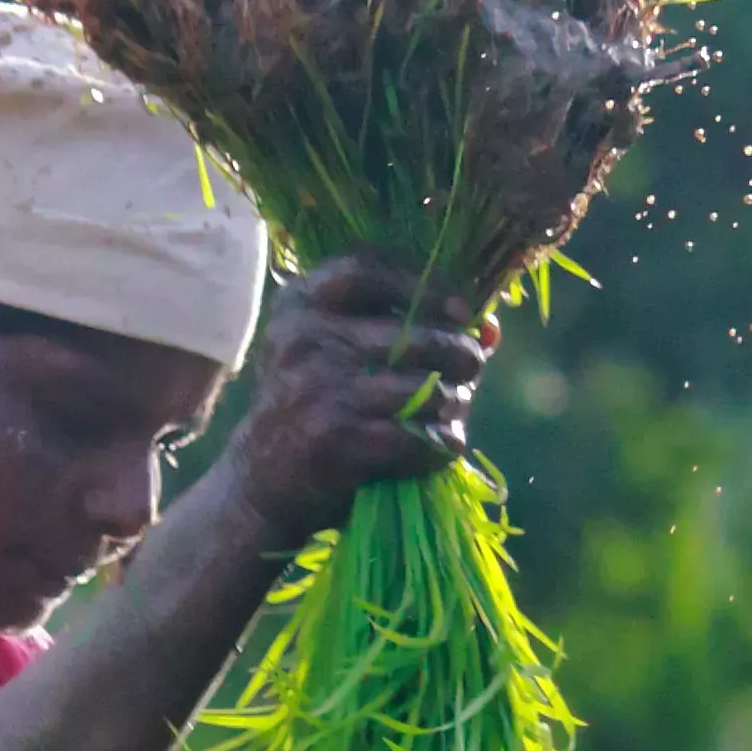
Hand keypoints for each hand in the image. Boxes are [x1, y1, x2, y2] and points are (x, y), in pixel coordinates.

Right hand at [226, 249, 495, 560]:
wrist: (261, 482)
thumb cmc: (315, 405)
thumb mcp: (333, 350)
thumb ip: (401, 326)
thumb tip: (490, 328)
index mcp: (298, 304)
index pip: (365, 268)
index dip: (424, 283)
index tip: (460, 307)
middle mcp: (303, 340)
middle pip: (412, 333)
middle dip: (458, 351)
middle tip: (471, 365)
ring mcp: (319, 391)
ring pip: (423, 390)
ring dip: (453, 404)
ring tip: (452, 411)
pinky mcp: (336, 442)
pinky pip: (415, 439)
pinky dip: (439, 447)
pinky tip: (439, 448)